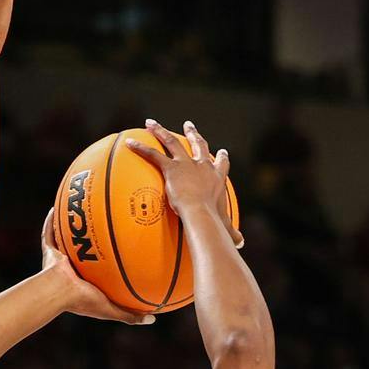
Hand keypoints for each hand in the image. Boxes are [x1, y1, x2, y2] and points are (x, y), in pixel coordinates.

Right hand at [38, 210, 152, 324]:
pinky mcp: (49, 251)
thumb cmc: (83, 300)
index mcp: (84, 282)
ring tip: (82, 211)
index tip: (118, 251)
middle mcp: (71, 269)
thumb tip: (153, 319)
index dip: (105, 261)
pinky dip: (52, 220)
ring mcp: (59, 258)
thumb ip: (130, 314)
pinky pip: (49, 232)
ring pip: (65, 239)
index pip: (97, 269)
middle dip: (89, 240)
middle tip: (102, 227)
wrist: (59, 292)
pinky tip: (59, 205)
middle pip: (82, 250)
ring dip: (72, 227)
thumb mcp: (111, 309)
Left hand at [126, 120, 239, 237]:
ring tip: (151, 123)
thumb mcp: (224, 225)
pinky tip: (129, 143)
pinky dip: (140, 148)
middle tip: (188, 126)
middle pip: (198, 145)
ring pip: (172, 142)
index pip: (221, 164)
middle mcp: (202, 166)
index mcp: (216, 177)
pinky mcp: (172, 168)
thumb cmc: (213, 220)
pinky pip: (153, 155)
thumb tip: (239, 245)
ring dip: (160, 131)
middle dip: (193, 134)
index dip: (220, 158)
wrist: (201, 212)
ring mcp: (186, 164)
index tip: (221, 152)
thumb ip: (230, 233)